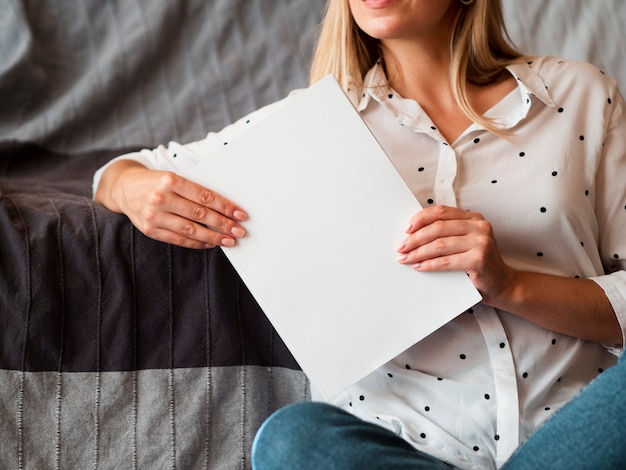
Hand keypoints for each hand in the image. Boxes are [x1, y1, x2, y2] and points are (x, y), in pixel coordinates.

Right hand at [99, 161, 247, 248]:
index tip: (240, 214)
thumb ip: (193, 190)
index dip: (225, 207)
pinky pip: (178, 239)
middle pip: (200, 214)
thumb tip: (223, 207)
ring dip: (213, 237)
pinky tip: (210, 244)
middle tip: (240, 231)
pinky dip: (197, 243)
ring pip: (190, 229)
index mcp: (170, 180)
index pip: (204, 196)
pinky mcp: (150, 230)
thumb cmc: (156, 182)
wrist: (123, 188)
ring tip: (228, 240)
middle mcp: (161, 198)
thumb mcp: (172, 178)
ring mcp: (154, 216)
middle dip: (223, 224)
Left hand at [396, 205, 514, 304]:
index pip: (441, 212)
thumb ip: (447, 234)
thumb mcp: (464, 242)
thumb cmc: (478, 263)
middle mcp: (479, 226)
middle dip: (415, 238)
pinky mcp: (479, 259)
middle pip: (438, 228)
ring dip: (418, 252)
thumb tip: (412, 234)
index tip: (406, 229)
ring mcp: (481, 242)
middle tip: (401, 247)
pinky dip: (429, 264)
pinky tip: (419, 267)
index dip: (421, 219)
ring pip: (440, 244)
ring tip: (405, 258)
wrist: (502, 284)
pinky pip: (446, 261)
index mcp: (474, 218)